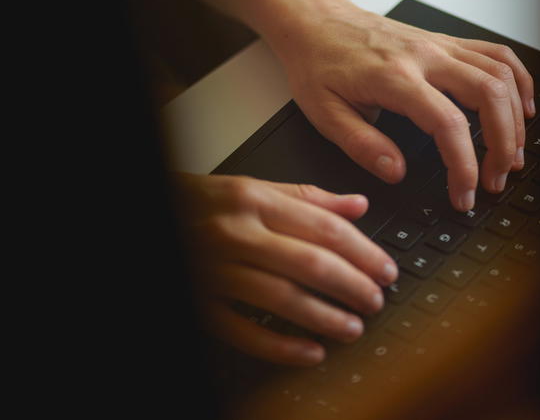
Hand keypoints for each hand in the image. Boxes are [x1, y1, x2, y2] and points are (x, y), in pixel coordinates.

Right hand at [175, 173, 396, 365]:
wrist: (153, 214)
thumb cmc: (200, 203)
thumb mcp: (250, 187)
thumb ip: (305, 196)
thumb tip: (357, 204)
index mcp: (252, 199)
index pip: (323, 227)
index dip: (363, 251)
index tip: (385, 268)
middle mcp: (235, 233)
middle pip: (310, 264)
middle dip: (353, 286)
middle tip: (377, 300)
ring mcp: (215, 271)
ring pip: (283, 299)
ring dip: (326, 318)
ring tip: (354, 327)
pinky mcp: (201, 303)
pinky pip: (245, 331)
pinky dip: (282, 346)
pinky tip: (311, 352)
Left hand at [262, 0, 535, 211]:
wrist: (316, 23)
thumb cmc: (318, 65)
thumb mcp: (324, 114)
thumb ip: (361, 145)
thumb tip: (397, 171)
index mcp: (394, 77)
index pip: (447, 123)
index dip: (464, 165)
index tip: (464, 193)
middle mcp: (424, 56)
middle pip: (488, 94)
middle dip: (503, 144)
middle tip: (495, 179)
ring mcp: (439, 45)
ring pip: (499, 73)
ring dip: (515, 118)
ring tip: (512, 155)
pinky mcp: (445, 42)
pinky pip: (496, 54)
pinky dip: (518, 80)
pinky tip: (522, 107)